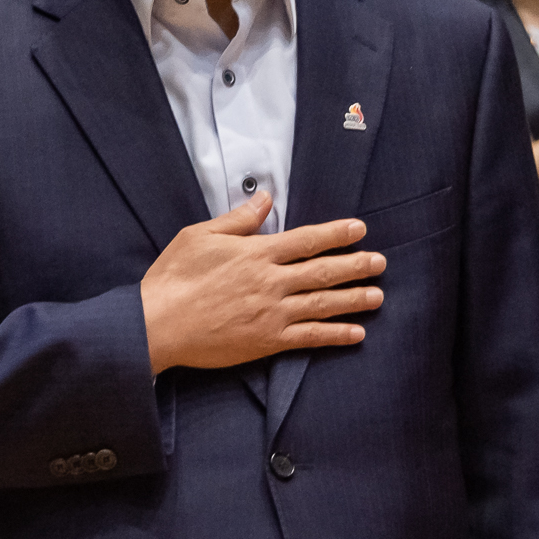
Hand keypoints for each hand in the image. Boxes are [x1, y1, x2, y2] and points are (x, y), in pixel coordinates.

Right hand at [139, 193, 382, 374]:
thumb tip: (265, 197)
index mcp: (255, 253)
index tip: (359, 229)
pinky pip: (308, 337)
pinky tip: (355, 334)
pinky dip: (334, 335)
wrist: (157, 324)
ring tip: (377, 296)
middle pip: (323, 272)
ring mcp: (271, 313)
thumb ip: (238, 219)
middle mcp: (270, 282)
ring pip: (322, 305)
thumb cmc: (174, 277)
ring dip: (353, 300)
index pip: (306, 240)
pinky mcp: (266, 341)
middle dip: (355, 266)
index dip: (336, 234)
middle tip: (380, 263)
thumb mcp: (200, 236)